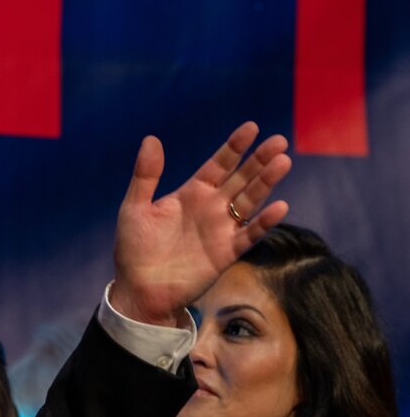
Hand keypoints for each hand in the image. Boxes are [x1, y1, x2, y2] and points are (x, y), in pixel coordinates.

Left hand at [112, 121, 290, 325]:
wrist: (139, 289)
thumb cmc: (134, 249)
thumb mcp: (135, 208)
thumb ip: (146, 175)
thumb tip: (151, 138)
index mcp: (191, 193)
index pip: (218, 164)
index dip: (234, 147)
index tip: (251, 127)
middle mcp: (211, 208)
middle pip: (241, 178)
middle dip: (259, 160)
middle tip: (278, 141)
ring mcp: (221, 229)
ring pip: (250, 200)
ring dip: (266, 183)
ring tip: (282, 162)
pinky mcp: (227, 252)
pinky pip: (250, 234)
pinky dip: (264, 222)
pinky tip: (279, 206)